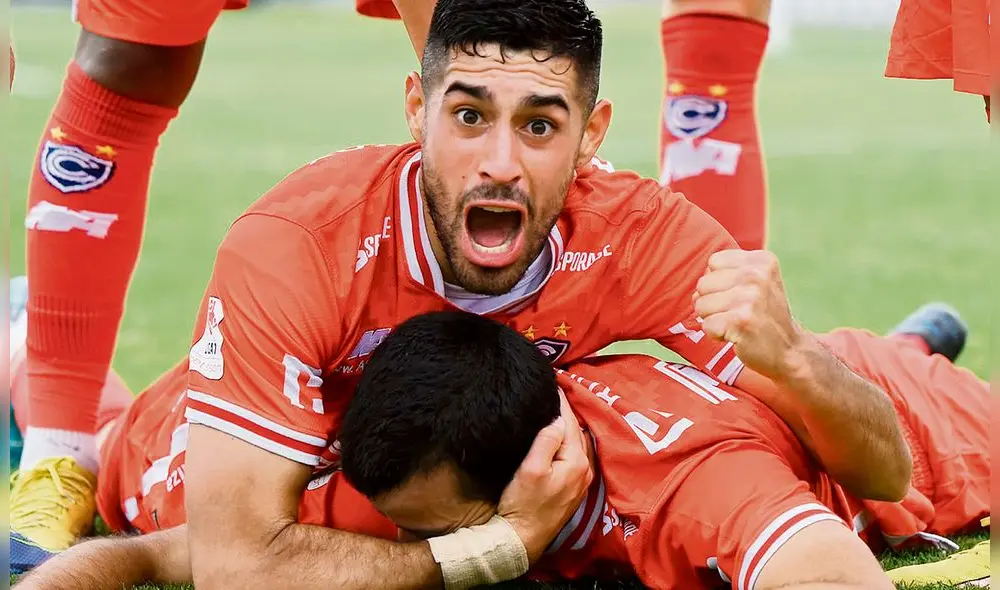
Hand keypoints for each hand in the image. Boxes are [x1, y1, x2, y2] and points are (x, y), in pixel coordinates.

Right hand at [497, 392, 591, 563]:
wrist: (521, 539)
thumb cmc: (523, 504)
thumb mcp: (531, 468)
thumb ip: (546, 440)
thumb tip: (557, 419)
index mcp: (576, 461)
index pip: (570, 421)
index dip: (561, 400)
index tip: (553, 381)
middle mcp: (584, 469)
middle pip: (577, 431)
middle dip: (566, 411)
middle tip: (552, 391)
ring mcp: (580, 481)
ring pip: (577, 443)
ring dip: (567, 426)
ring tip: (553, 409)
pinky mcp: (572, 489)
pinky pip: (573, 455)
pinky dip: (567, 441)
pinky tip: (556, 436)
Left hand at [693, 249, 804, 380]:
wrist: (790, 350)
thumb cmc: (765, 316)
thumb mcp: (758, 282)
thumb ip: (727, 273)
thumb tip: (696, 289)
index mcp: (761, 260)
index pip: (713, 262)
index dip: (718, 282)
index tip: (738, 295)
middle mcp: (756, 275)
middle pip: (703, 283)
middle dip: (713, 302)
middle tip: (737, 312)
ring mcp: (749, 298)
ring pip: (700, 304)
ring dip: (713, 318)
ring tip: (736, 323)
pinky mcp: (741, 321)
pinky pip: (706, 325)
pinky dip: (716, 334)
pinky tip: (736, 334)